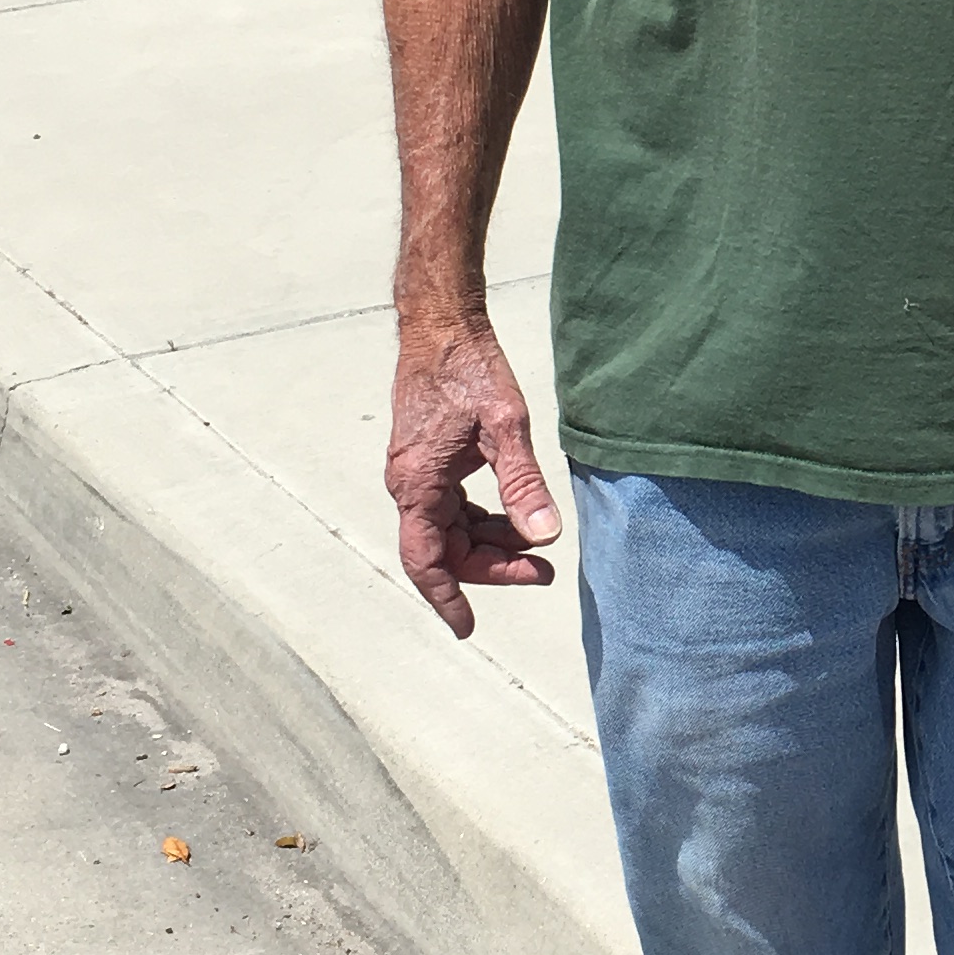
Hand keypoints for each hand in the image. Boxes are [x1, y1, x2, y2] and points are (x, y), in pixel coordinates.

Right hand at [387, 312, 561, 636]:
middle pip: (446, 550)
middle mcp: (409, 484)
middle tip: (543, 570)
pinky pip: (453, 508)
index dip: (447, 599)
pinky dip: (484, 520)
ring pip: (451, 531)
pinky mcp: (429, 461)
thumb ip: (523, 484)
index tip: (468, 629)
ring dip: (491, 544)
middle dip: (492, 567)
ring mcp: (417, 474)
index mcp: (418, 483)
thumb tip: (544, 536)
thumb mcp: (505, 427)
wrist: (442, 325)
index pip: (427, 560)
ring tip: (537, 547)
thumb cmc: (469, 368)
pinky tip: (516, 516)